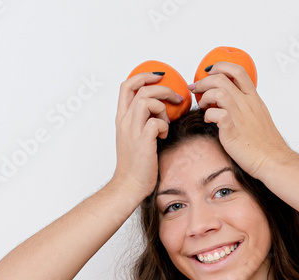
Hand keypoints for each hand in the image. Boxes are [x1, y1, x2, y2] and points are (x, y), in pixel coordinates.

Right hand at [110, 72, 183, 199]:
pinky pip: (156, 122)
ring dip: (163, 109)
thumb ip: (143, 120)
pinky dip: (164, 126)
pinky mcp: (142, 142)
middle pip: (142, 90)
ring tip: (166, 123)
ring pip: (147, 101)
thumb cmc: (135, 164)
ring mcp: (132, 131)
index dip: (144, 76)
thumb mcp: (134, 137)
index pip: (126, 86)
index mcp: (122, 119)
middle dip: (163, 90)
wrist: (129, 185)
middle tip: (176, 99)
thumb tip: (161, 108)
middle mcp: (125, 122)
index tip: (159, 78)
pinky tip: (163, 136)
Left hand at [189, 61, 292, 177]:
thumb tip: (231, 101)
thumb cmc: (265, 143)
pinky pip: (216, 113)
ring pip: (218, 92)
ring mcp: (240, 115)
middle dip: (204, 81)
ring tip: (203, 105)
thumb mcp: (259, 116)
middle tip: (196, 89)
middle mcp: (247, 103)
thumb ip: (246, 106)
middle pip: (221, 78)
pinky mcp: (232, 129)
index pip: (238, 71)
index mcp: (254, 98)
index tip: (209, 72)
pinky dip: (208, 114)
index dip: (220, 66)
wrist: (272, 160)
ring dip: (205, 96)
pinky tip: (209, 120)